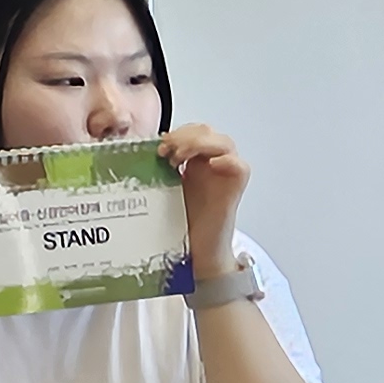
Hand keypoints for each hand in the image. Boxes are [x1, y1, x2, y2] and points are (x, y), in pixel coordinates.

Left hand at [155, 124, 249, 260]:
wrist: (198, 250)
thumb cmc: (181, 223)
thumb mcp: (166, 188)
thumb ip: (163, 168)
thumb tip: (144, 149)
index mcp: (197, 161)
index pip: (193, 131)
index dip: (177, 133)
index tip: (160, 146)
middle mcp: (214, 163)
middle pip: (207, 132)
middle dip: (185, 136)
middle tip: (167, 151)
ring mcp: (227, 174)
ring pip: (224, 143)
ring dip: (201, 143)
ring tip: (181, 157)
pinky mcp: (236, 188)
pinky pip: (239, 166)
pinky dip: (227, 161)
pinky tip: (211, 165)